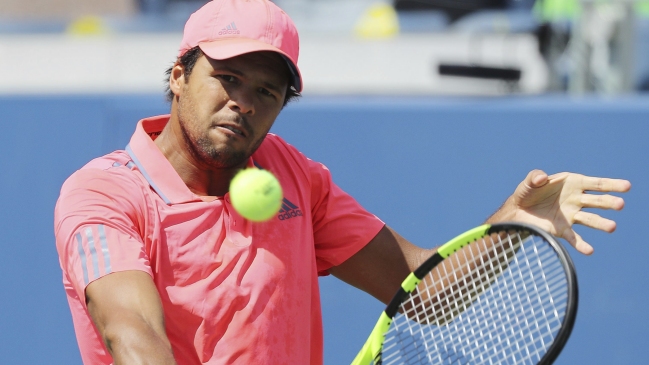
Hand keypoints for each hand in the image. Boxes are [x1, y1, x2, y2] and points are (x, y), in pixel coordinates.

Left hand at [490, 170, 630, 254]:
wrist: (517, 211)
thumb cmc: (527, 192)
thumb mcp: (529, 182)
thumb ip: (535, 177)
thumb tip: (542, 178)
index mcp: (573, 184)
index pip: (596, 184)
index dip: (611, 184)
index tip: (627, 186)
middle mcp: (577, 199)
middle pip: (597, 201)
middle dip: (609, 203)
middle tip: (619, 205)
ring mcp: (572, 215)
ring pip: (591, 219)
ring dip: (601, 223)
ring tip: (612, 227)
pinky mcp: (563, 230)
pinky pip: (574, 238)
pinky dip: (581, 244)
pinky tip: (589, 250)